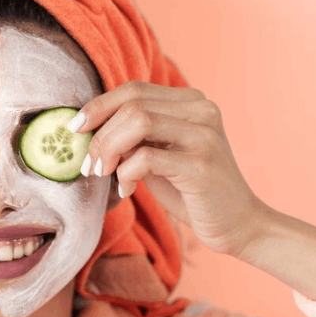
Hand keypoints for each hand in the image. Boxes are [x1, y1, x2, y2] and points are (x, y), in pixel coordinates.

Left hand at [70, 81, 270, 257]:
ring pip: (137, 121)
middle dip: (99, 132)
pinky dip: (126, 172)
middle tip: (87, 164)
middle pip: (132, 103)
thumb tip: (90, 129)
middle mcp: (202, 110)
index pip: (134, 89)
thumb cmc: (193, 192)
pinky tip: (128, 189)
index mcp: (192, 102)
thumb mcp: (160, 156)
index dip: (99, 105)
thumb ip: (134, 138)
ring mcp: (204, 134)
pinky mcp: (201, 163)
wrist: (240, 226)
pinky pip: (146, 157)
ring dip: (108, 148)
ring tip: (101, 173)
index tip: (75, 129)